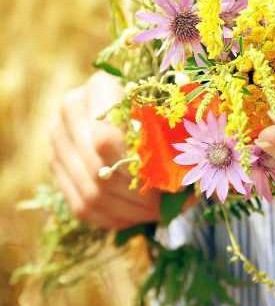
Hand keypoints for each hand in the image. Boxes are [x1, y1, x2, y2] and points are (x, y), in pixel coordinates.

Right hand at [49, 71, 160, 229]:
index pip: (108, 139)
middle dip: (140, 196)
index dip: (139, 167)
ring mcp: (58, 141)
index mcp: (99, 88)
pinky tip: (137, 218)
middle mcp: (71, 113)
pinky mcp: (56, 166)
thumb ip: (172, 127)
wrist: (115, 98)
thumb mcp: (165, 101)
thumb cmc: (153, 99)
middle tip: (169, 205)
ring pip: (90, 193)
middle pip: (100, 170)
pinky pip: (81, 206)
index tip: (171, 181)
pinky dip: (113, 217)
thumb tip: (187, 178)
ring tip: (159, 214)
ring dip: (129, 212)